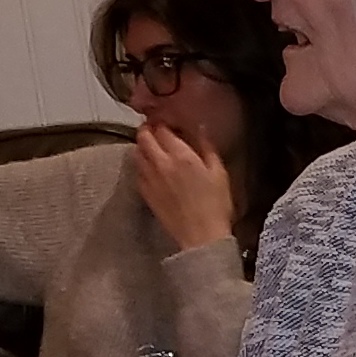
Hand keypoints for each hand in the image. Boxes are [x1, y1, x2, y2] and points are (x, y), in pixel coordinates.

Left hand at [131, 122, 236, 250]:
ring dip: (142, 144)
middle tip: (155, 128)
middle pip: (143, 137)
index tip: (167, 120)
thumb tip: (199, 128)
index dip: (162, 120)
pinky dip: (140, 162)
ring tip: (152, 145)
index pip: (162, 128)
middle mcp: (160, 163)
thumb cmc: (215, 205)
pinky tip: (150, 165)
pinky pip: (136, 170)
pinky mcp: (145, 193)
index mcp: (181, 155)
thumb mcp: (219, 172)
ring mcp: (149, 178)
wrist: (201, 236)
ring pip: (136, 152)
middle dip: (147, 129)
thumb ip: (207, 146)